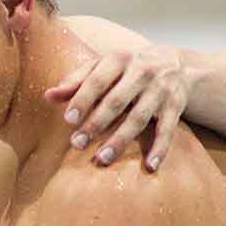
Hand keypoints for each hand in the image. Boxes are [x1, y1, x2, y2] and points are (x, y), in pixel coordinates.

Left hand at [45, 45, 187, 169]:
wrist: (178, 64)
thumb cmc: (128, 68)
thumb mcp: (104, 66)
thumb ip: (76, 81)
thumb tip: (48, 96)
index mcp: (119, 59)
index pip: (97, 80)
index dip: (82, 100)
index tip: (68, 120)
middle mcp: (142, 71)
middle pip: (117, 101)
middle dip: (96, 124)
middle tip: (77, 144)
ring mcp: (161, 89)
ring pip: (139, 118)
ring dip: (120, 140)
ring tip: (102, 159)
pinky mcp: (176, 105)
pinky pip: (167, 129)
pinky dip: (160, 148)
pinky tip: (150, 166)